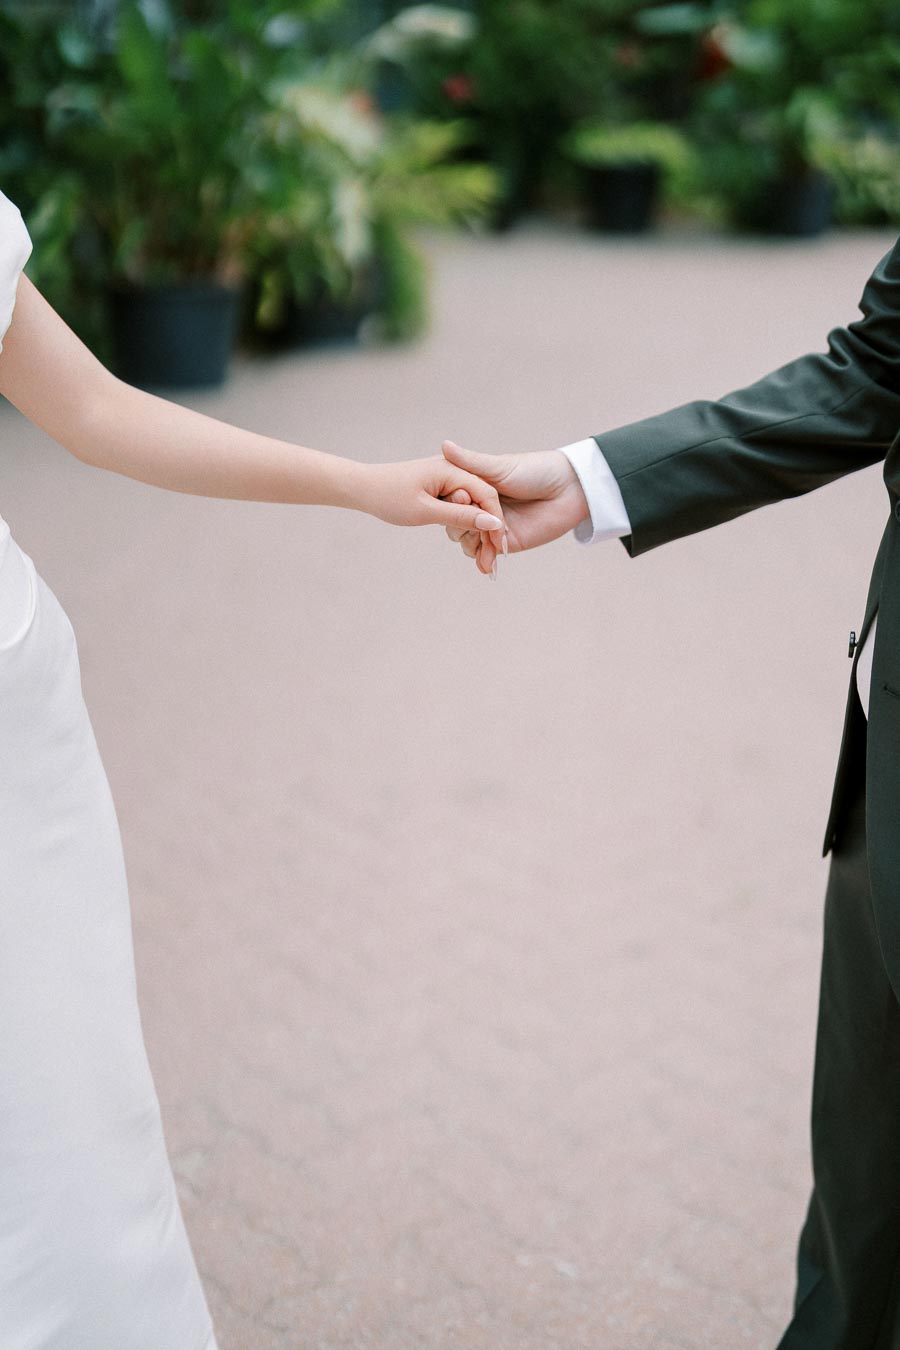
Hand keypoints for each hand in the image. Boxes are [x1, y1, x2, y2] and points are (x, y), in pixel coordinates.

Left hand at [358, 456, 505, 561]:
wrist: (363, 488)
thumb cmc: (389, 497)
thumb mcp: (426, 511)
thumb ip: (461, 516)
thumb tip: (492, 523)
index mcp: (452, 470)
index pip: (487, 495)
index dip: (495, 522)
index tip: (499, 547)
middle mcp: (454, 469)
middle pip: (483, 501)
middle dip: (488, 530)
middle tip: (491, 561)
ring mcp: (447, 477)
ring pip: (473, 505)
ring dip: (477, 529)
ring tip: (481, 557)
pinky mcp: (440, 486)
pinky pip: (461, 505)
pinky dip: (465, 522)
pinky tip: (468, 540)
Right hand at [440, 441, 589, 571]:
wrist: (568, 489)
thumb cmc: (535, 470)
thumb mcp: (499, 466)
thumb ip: (471, 462)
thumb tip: (444, 445)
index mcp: (474, 486)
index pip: (450, 498)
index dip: (452, 500)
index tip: (461, 496)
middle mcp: (479, 506)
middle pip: (454, 521)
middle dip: (460, 523)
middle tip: (473, 518)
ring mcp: (490, 526)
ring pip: (466, 540)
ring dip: (471, 541)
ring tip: (482, 537)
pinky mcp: (504, 543)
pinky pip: (485, 554)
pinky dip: (483, 560)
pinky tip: (486, 565)